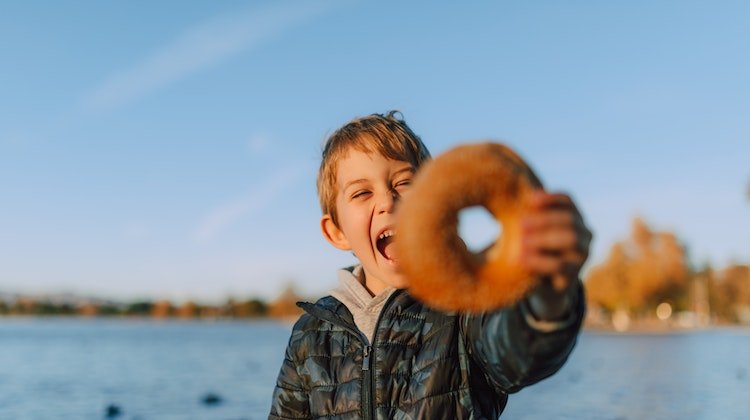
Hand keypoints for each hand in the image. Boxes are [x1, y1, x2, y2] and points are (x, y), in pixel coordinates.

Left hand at [520, 191, 591, 319]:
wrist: (541, 286)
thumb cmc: (532, 249)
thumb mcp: (531, 232)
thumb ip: (528, 218)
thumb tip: (513, 198)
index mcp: (574, 218)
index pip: (568, 201)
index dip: (551, 198)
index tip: (530, 199)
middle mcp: (584, 234)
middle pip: (570, 220)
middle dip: (544, 219)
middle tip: (521, 223)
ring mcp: (583, 255)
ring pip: (570, 239)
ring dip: (544, 238)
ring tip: (521, 242)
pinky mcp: (574, 275)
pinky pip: (559, 265)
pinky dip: (538, 260)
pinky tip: (521, 259)